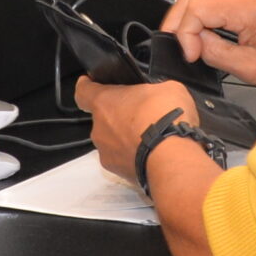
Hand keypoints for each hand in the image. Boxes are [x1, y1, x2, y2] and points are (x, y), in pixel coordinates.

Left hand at [76, 75, 197, 181]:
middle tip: (143, 113)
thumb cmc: (165, 119)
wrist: (172, 157)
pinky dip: (135, 156)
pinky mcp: (119, 172)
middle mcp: (99, 129)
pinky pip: (124, 160)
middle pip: (103, 119)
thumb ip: (155, 90)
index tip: (90, 83)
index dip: (87, 86)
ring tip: (153, 136)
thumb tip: (159, 96)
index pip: (83, 91)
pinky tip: (154, 152)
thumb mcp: (168, 88)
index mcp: (104, 102)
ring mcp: (107, 153)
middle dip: (121, 116)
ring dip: (128, 138)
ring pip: (113, 142)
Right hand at [161, 0, 255, 88]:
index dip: (184, 33)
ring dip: (190, 20)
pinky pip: (215, 1)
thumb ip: (215, 53)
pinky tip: (205, 36)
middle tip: (182, 49)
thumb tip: (191, 44)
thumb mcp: (249, 67)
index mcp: (248, 7)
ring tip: (192, 46)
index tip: (190, 54)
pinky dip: (203, 17)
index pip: (196, 7)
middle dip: (180, 23)